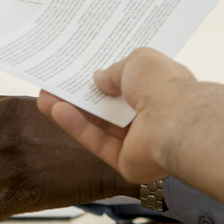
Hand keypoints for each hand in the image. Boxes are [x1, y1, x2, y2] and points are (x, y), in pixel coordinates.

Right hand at [37, 48, 197, 183]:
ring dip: (73, 111)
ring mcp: (139, 141)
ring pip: (99, 126)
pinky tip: (57, 111)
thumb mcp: (136, 62)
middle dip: (81, 95)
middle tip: (55, 85)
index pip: (129, 83)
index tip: (80, 69)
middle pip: (109, 107)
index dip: (105, 76)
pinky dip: (78, 127)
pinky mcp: (126, 162)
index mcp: (161, 90)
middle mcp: (152, 116)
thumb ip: (114, 70)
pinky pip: (97, 143)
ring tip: (45, 98)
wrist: (178, 123)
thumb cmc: (166, 87)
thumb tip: (99, 78)